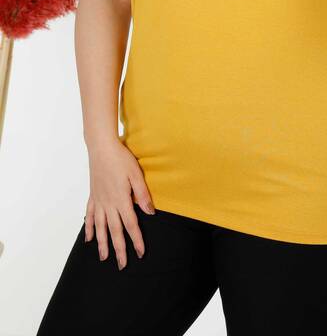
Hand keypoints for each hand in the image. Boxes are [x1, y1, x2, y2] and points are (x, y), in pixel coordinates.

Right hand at [84, 137, 155, 270]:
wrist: (101, 147)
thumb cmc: (121, 159)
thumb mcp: (136, 174)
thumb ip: (143, 194)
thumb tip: (150, 213)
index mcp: (121, 200)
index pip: (131, 225)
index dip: (136, 240)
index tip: (140, 253)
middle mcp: (108, 204)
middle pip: (115, 231)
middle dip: (119, 249)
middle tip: (123, 265)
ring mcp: (99, 201)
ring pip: (101, 228)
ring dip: (102, 243)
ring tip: (104, 258)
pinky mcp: (93, 196)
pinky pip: (91, 215)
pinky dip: (90, 228)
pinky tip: (89, 238)